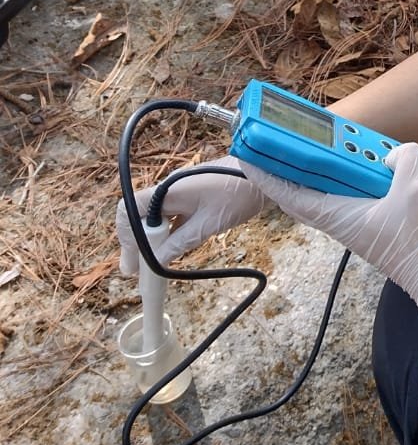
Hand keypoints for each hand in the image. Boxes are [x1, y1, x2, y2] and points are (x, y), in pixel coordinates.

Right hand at [116, 157, 268, 275]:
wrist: (265, 173)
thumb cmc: (238, 194)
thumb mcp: (208, 225)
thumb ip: (179, 243)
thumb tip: (156, 261)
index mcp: (167, 191)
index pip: (129, 210)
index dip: (125, 237)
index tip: (131, 261)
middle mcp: (169, 189)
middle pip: (140, 216)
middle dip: (136, 243)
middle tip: (135, 271)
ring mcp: (181, 192)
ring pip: (155, 218)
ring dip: (151, 240)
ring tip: (149, 266)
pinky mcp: (194, 197)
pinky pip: (172, 216)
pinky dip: (167, 234)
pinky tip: (169, 251)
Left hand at [237, 143, 417, 324]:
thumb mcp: (416, 188)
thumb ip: (404, 158)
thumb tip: (393, 153)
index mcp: (337, 214)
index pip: (289, 192)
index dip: (265, 173)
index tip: (245, 154)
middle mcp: (338, 218)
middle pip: (303, 186)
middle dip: (290, 160)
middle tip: (281, 132)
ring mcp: (353, 220)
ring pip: (327, 187)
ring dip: (324, 164)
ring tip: (327, 137)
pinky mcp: (368, 220)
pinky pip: (350, 191)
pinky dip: (350, 173)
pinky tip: (366, 158)